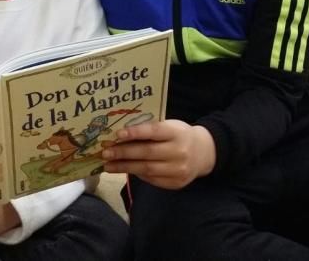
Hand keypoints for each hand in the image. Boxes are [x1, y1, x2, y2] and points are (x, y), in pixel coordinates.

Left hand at [101, 119, 215, 189]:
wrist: (203, 153)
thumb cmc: (179, 135)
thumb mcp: (170, 126)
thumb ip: (150, 130)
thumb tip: (119, 135)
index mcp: (177, 133)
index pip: (155, 131)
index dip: (136, 132)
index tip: (117, 134)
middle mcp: (179, 151)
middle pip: (147, 153)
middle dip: (123, 153)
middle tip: (105, 152)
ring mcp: (178, 169)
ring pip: (147, 169)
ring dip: (124, 167)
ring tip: (108, 165)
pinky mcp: (176, 183)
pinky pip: (151, 179)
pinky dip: (136, 174)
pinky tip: (125, 170)